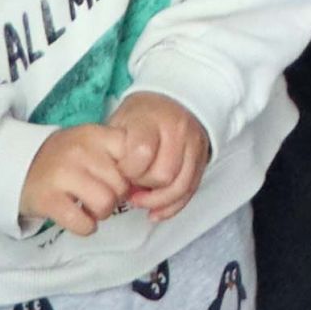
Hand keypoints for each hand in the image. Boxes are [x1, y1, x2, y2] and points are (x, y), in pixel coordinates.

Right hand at [20, 123, 133, 238]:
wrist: (16, 166)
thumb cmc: (63, 157)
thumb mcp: (90, 143)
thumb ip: (116, 152)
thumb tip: (144, 179)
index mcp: (94, 135)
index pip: (134, 154)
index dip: (135, 173)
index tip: (124, 178)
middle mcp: (80, 152)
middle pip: (121, 185)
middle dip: (117, 196)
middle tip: (102, 194)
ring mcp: (62, 175)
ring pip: (106, 204)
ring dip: (102, 213)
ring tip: (90, 207)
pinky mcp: (48, 200)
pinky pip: (83, 223)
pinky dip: (86, 227)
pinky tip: (79, 219)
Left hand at [105, 91, 213, 222]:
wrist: (176, 97)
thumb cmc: (143, 114)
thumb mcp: (121, 120)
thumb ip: (115, 148)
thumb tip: (107, 180)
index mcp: (152, 119)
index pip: (143, 153)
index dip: (128, 170)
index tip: (119, 171)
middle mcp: (178, 131)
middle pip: (163, 174)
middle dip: (143, 187)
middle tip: (130, 184)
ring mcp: (194, 145)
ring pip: (180, 186)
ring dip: (157, 201)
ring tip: (140, 200)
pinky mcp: (202, 158)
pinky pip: (191, 190)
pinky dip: (173, 206)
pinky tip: (156, 212)